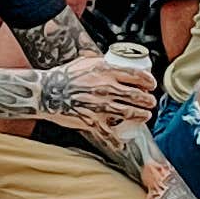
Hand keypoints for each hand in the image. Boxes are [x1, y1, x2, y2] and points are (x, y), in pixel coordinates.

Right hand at [35, 54, 159, 129]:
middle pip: (137, 95)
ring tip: (146, 115)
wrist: (47, 92)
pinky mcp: (93, 121)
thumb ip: (103, 62)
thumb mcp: (86, 61)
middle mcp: (106, 88)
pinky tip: (126, 138)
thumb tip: (117, 60)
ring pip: (130, 112)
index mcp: (106, 70)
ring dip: (142, 115)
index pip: (136, 74)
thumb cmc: (65, 75)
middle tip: (151, 101)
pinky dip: (120, 138)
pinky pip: (111, 132)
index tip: (151, 84)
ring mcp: (101, 106)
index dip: (148, 80)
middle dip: (148, 100)